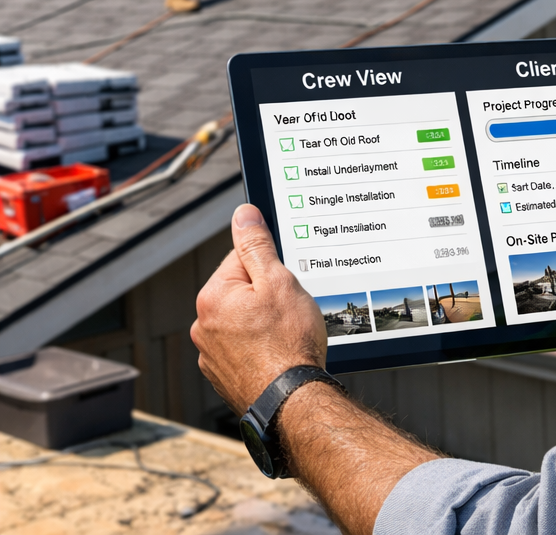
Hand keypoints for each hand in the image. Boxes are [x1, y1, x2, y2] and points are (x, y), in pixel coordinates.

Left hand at [191, 204, 325, 414]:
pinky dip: (261, 346)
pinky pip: (244, 347)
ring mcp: (211, 355)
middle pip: (242, 290)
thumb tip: (243, 215)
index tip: (285, 282)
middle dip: (267, 295)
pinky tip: (280, 353)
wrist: (292, 402)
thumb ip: (257, 245)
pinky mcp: (223, 376)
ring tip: (287, 335)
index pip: (241, 258)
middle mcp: (203, 325)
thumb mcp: (278, 281)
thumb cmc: (288, 344)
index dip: (271, 267)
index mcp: (212, 297)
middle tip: (289, 310)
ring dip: (263, 322)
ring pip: (244, 320)